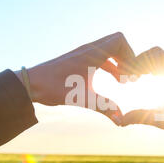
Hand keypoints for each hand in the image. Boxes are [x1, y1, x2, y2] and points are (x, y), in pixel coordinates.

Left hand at [16, 32, 135, 124]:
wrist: (32, 83)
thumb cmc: (54, 88)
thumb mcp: (82, 99)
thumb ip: (105, 108)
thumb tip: (121, 121)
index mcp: (91, 53)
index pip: (119, 41)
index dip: (130, 55)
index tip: (131, 76)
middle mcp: (89, 49)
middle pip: (118, 43)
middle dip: (128, 59)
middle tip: (132, 78)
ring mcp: (85, 53)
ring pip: (110, 50)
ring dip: (121, 63)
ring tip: (125, 81)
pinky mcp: (81, 60)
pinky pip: (103, 57)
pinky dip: (112, 66)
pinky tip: (116, 81)